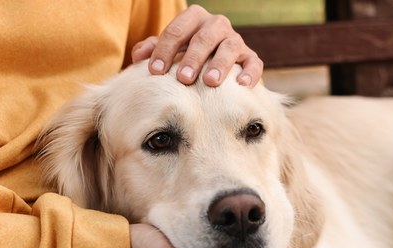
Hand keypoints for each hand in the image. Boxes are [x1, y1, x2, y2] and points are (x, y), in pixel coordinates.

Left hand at [131, 5, 262, 87]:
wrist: (215, 64)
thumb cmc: (185, 55)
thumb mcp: (169, 49)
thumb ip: (152, 49)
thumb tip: (138, 57)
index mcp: (194, 18)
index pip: (177, 30)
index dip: (164, 50)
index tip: (155, 72)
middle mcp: (217, 25)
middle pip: (204, 38)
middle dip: (193, 58)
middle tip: (183, 78)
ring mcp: (236, 40)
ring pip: (230, 48)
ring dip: (220, 64)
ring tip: (210, 82)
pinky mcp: (250, 57)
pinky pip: (254, 63)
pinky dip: (249, 73)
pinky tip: (241, 85)